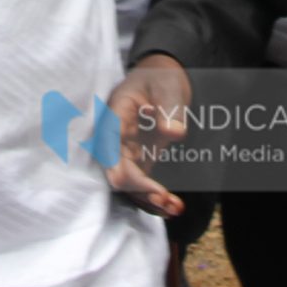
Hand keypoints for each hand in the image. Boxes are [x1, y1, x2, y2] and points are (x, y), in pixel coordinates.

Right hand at [103, 54, 192, 217]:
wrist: (162, 79)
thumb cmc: (161, 78)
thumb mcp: (168, 87)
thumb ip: (170, 108)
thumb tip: (174, 132)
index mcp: (115, 115)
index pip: (110, 148)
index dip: (126, 171)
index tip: (154, 188)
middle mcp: (115, 138)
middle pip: (116, 172)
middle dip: (139, 190)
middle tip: (167, 201)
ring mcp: (125, 151)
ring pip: (128, 184)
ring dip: (148, 200)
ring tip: (175, 208)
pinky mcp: (137, 161)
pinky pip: (140, 184)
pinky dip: (154, 197)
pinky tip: (174, 207)